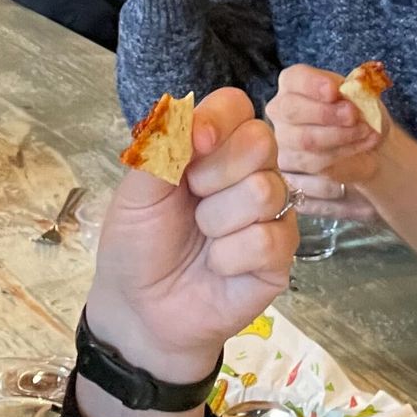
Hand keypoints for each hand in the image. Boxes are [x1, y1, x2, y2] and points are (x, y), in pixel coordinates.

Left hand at [85, 88, 295, 381]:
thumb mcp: (136, 192)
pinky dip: (230, 256)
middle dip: (215, 174)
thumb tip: (197, 122)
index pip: (235, 106)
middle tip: (191, 201)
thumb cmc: (138, 245)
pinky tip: (217, 267)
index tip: (192, 146)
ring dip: (217, 220)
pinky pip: (268, 238)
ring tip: (202, 238)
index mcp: (213, 148)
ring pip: (265, 190)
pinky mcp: (280, 255)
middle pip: (261, 140)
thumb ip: (161, 149)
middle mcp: (249, 172)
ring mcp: (270, 213)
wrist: (141, 310)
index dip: (218, 120)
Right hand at [268, 64, 382, 221]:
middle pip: (292, 110)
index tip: (334, 91)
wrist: (368, 144)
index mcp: (294, 84)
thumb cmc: (360, 114)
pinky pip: (314, 162)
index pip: (294, 79)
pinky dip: (343, 154)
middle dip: (326, 113)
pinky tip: (361, 146)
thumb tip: (351, 91)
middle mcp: (281, 110)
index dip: (312, 84)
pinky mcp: (293, 166)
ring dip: (340, 136)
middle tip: (353, 115)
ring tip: (365, 132)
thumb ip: (356, 90)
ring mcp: (283, 140)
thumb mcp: (363, 95)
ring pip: (305, 139)